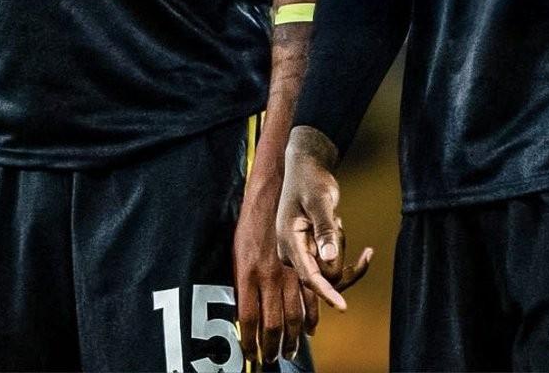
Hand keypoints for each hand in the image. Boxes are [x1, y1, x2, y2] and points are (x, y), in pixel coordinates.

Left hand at [234, 178, 318, 365]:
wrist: (275, 192)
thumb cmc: (251, 222)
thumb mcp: (237, 251)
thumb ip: (241, 281)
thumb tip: (240, 312)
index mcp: (247, 272)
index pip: (247, 318)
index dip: (249, 341)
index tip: (249, 355)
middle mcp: (268, 275)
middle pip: (271, 322)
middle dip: (271, 346)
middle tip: (271, 361)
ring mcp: (288, 270)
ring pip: (293, 315)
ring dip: (292, 338)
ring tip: (290, 352)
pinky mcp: (304, 264)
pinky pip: (311, 298)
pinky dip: (311, 317)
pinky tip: (310, 330)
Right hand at [276, 127, 372, 310]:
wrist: (306, 168)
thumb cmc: (310, 180)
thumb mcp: (320, 201)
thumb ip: (324, 230)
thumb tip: (329, 259)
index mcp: (290, 243)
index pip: (309, 276)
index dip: (327, 293)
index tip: (343, 307)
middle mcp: (294, 253)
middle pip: (325, 275)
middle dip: (340, 252)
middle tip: (337, 221)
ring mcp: (303, 254)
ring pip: (332, 271)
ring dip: (342, 248)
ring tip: (336, 219)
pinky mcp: (312, 252)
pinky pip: (334, 267)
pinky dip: (349, 259)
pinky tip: (367, 251)